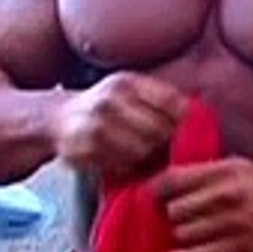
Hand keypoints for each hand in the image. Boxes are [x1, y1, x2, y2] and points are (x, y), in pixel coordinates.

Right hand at [50, 72, 186, 184]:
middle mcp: (109, 100)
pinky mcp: (84, 150)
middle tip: (171, 152)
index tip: (189, 131)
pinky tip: (128, 165)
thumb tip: (197, 116)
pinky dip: (129, 169)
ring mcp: (95, 126)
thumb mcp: (126, 90)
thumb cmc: (102, 106)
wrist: (55, 118)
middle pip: (159, 130)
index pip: (170, 102)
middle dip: (168, 144)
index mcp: (126, 82)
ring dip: (150, 160)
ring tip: (150, 159)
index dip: (185, 121)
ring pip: (142, 151)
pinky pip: (121, 165)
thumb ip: (157, 98)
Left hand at [157, 157, 252, 251]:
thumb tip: (163, 180)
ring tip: (187, 233)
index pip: (176, 178)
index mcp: (225, 172)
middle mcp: (229, 196)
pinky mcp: (240, 249)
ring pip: (184, 234)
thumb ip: (203, 171)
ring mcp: (234, 224)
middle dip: (171, 216)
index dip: (156, 190)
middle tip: (173, 218)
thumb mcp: (237, 166)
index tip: (151, 197)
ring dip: (181, 236)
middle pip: (175, 210)